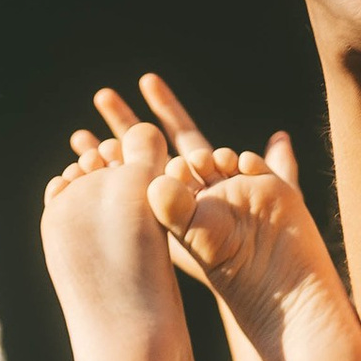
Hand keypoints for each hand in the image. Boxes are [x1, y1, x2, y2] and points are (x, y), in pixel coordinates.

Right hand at [100, 78, 306, 282]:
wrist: (255, 279)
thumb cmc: (270, 240)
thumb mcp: (277, 196)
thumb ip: (278, 167)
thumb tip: (282, 137)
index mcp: (205, 170)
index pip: (181, 129)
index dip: (164, 105)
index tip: (146, 81)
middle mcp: (181, 185)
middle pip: (146, 144)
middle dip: (123, 120)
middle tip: (102, 96)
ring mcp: (165, 207)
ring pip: (129, 174)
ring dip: (103, 155)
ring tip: (79, 139)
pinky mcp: (154, 229)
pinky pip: (125, 206)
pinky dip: (104, 191)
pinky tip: (82, 177)